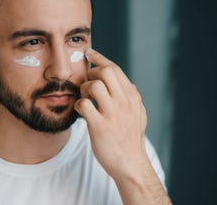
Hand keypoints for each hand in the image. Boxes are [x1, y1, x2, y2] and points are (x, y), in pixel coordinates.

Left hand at [75, 49, 171, 203]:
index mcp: (132, 97)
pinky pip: (84, 105)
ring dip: (85, 88)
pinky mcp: (100, 126)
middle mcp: (124, 102)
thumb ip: (133, 98)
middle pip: (106, 72)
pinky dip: (79, 104)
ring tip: (84, 97)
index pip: (116, 69)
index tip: (89, 53)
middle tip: (86, 80)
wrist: (130, 164)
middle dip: (92, 71)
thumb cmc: (131, 139)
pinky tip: (81, 111)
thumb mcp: (138, 115)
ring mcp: (112, 114)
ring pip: (95, 85)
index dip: (100, 59)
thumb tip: (128, 83)